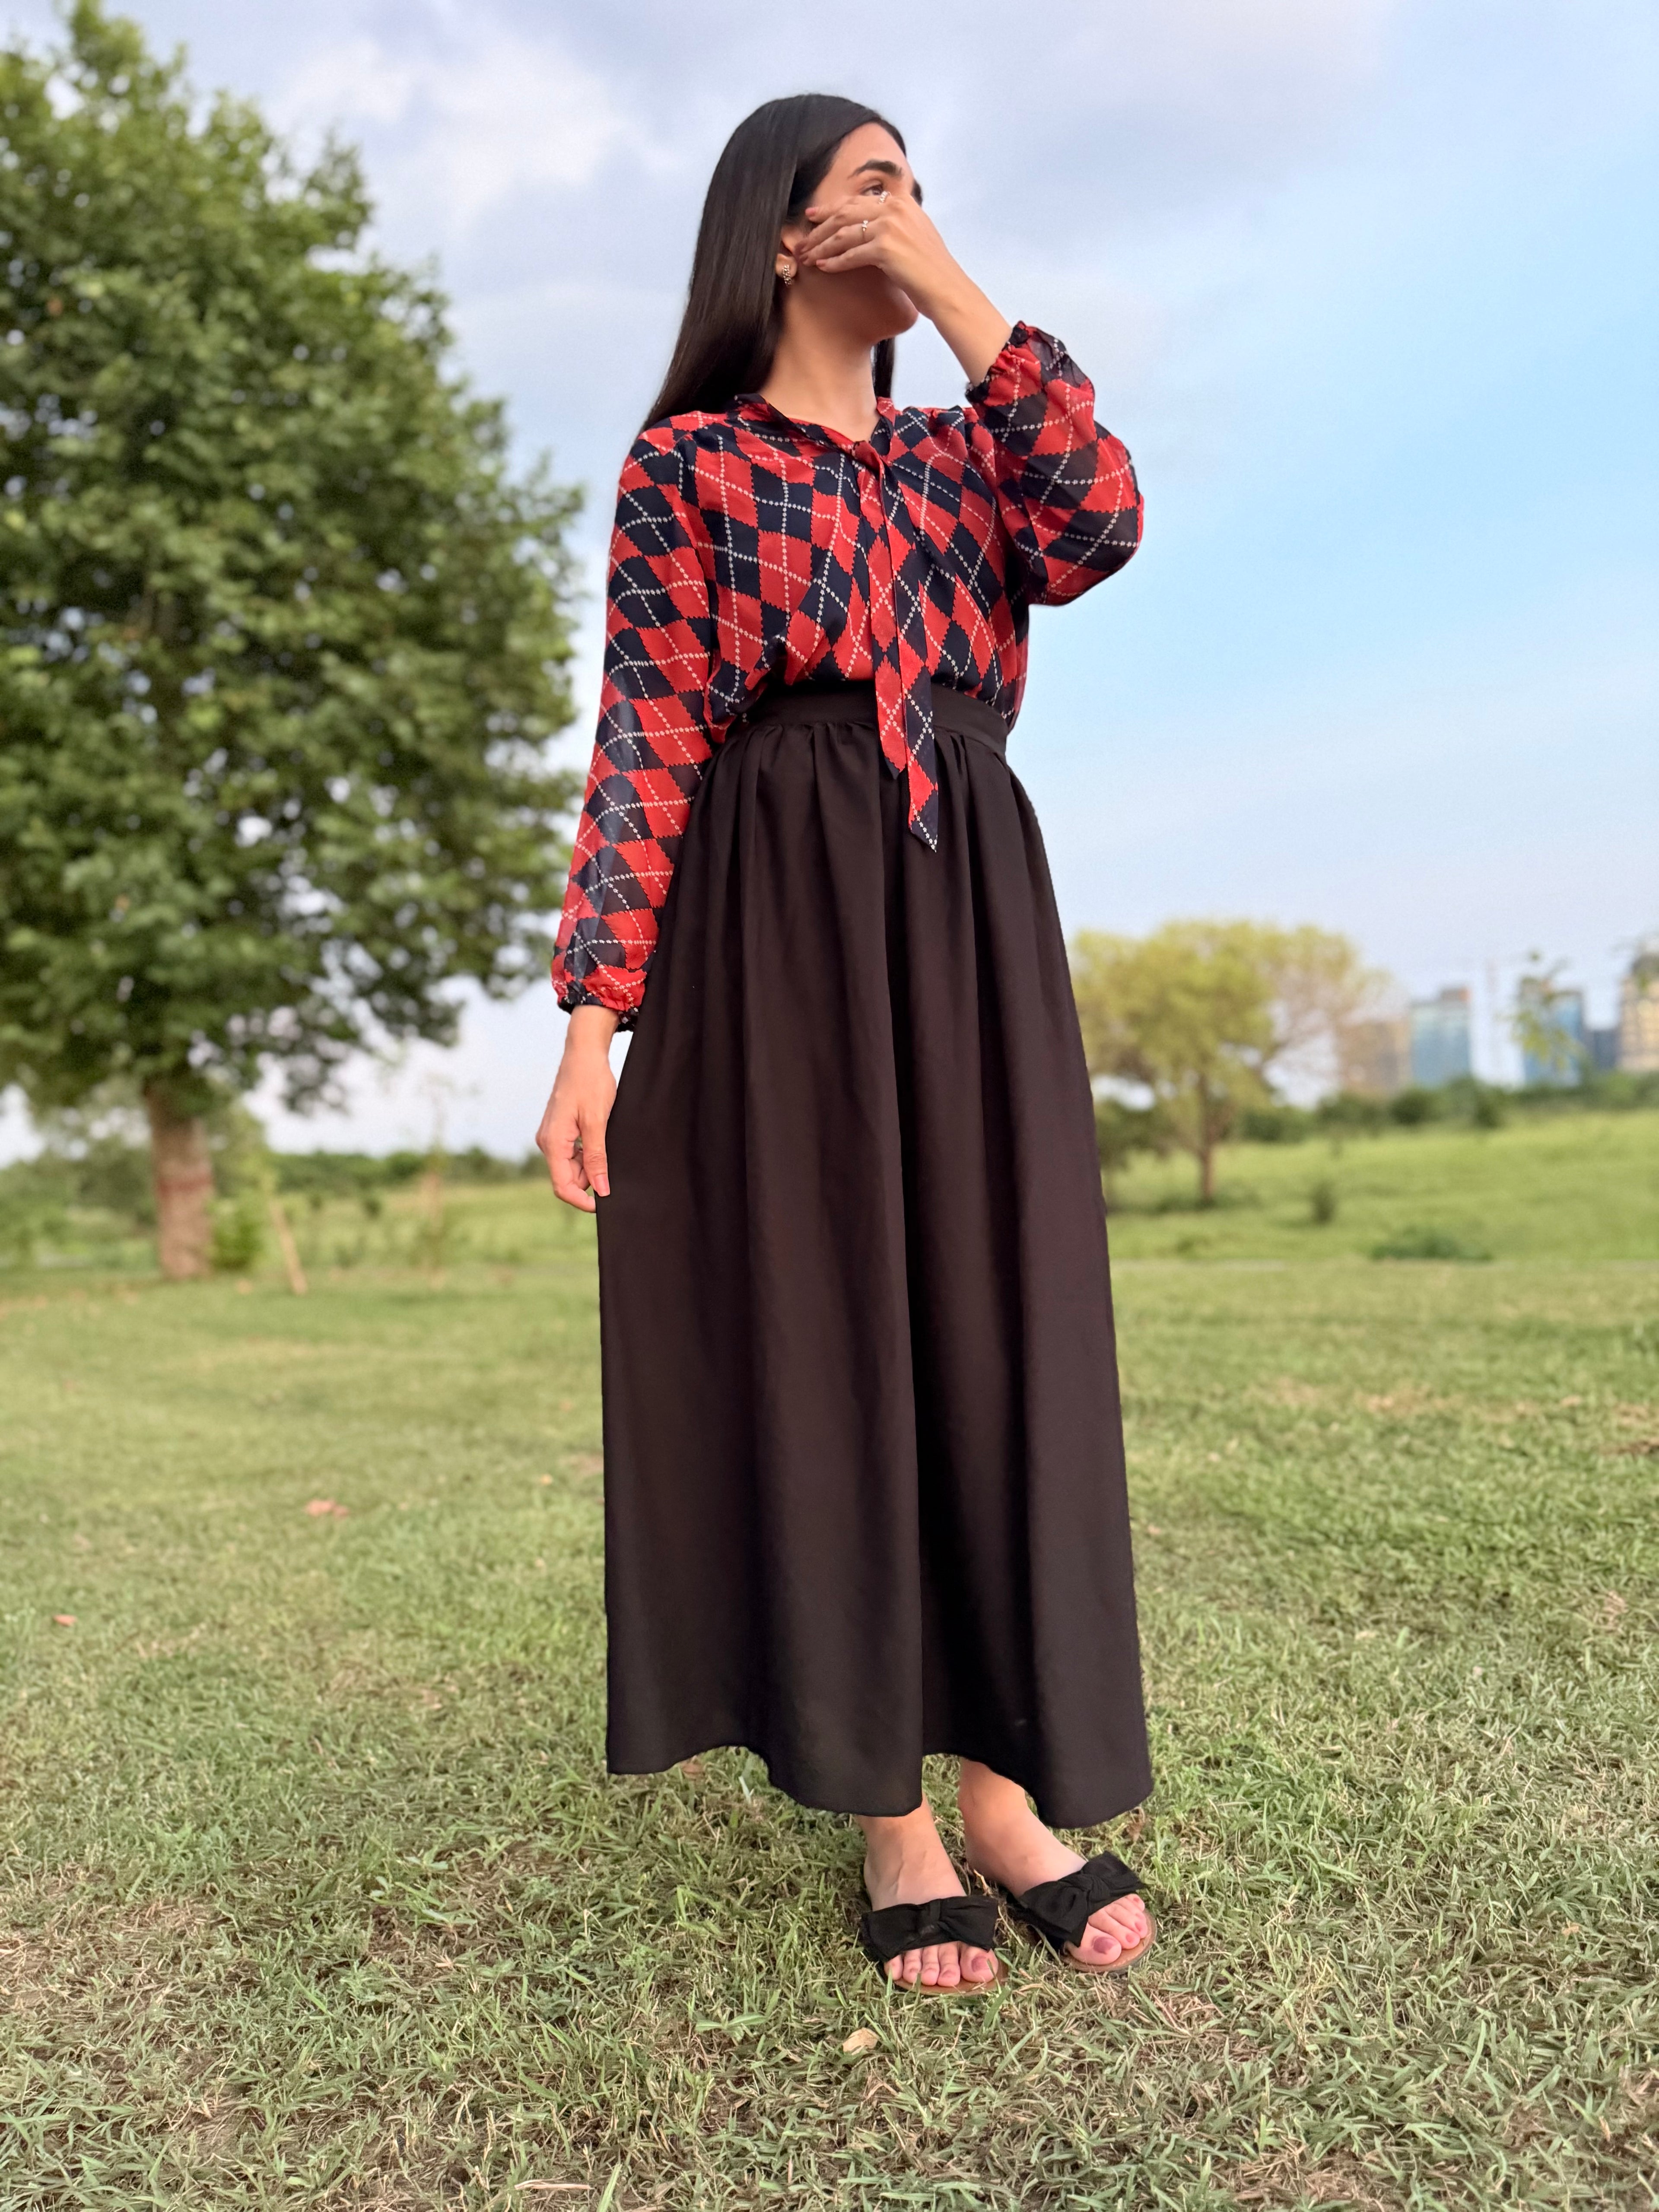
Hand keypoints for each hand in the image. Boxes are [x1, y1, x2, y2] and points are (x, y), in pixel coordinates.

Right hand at [537, 1006, 617, 1212]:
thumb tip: (601, 1190)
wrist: (584, 1054)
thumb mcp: (597, 1122)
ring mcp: (553, 1136)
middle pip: (567, 1178)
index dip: (582, 1201)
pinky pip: (572, 1153)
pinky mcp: (560, 1130)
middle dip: (589, 1181)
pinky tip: (601, 1138)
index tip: (603, 1204)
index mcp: (553, 1142)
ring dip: (590, 1165)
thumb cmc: (590, 1083)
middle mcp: (548, 1142)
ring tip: (608, 1143)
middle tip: (613, 1165)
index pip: (562, 1186)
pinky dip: (588, 1154)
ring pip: (571, 1167)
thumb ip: (597, 1158)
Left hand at [797, 189, 1010, 384]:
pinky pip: (851, 254)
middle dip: (820, 227)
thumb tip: (871, 224)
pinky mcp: (885, 248)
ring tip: (806, 256)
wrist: (947, 289)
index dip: (832, 207)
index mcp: (901, 201)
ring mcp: (890, 226)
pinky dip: (834, 262)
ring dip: (821, 246)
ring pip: (844, 233)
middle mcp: (894, 208)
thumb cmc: (931, 270)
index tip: (813, 215)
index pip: (858, 200)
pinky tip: (822, 267)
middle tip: (801, 239)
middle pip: (845, 213)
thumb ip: (895, 222)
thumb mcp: (916, 234)